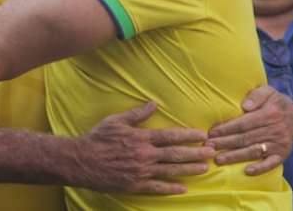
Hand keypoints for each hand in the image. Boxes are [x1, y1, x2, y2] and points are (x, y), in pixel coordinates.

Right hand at [72, 101, 213, 193]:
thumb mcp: (116, 121)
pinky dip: (171, 188)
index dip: (188, 136)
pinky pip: (157, 188)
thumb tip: (153, 103)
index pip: (170, 136)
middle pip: (175, 154)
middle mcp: (144, 155)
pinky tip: (184, 188)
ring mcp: (140, 172)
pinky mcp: (135, 185)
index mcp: (141, 138)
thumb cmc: (97, 138)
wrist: (81, 161)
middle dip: (195, 153)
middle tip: (211, 152)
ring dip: (189, 169)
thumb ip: (136, 114)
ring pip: (170, 170)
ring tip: (205, 168)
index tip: (202, 135)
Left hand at [206, 85, 292, 174]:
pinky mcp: (282, 154)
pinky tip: (247, 171)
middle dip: (225, 143)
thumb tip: (244, 106)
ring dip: (235, 156)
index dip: (227, 129)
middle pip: (245, 138)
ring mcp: (279, 144)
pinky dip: (260, 168)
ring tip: (219, 159)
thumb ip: (256, 96)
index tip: (212, 133)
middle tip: (209, 147)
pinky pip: (271, 164)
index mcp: (269, 114)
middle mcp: (274, 130)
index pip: (244, 124)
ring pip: (254, 151)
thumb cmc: (276, 102)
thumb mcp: (268, 91)